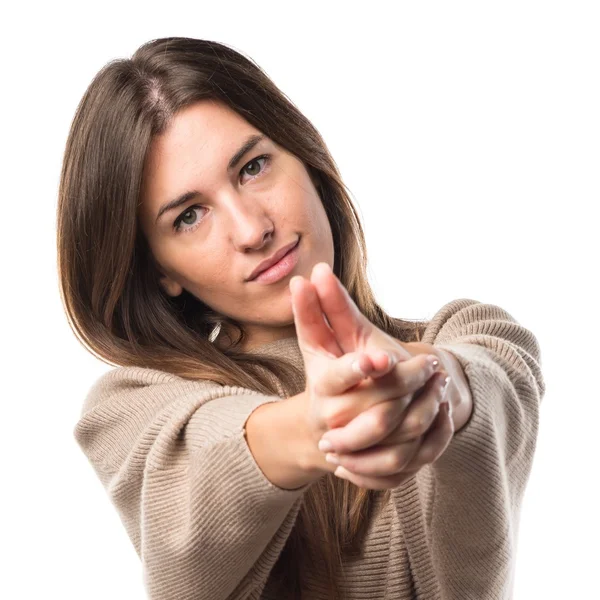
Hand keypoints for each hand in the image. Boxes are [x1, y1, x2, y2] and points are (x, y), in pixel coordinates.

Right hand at [290, 264, 454, 488]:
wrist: (325, 429)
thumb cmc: (326, 378)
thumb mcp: (320, 345)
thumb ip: (317, 310)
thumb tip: (313, 271)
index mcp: (323, 390)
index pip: (337, 378)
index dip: (361, 368)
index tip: (384, 357)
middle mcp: (337, 423)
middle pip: (381, 408)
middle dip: (410, 381)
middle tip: (432, 361)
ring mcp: (359, 450)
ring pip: (403, 436)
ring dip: (428, 406)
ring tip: (440, 380)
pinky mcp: (381, 469)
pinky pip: (416, 458)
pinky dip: (436, 434)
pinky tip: (443, 408)